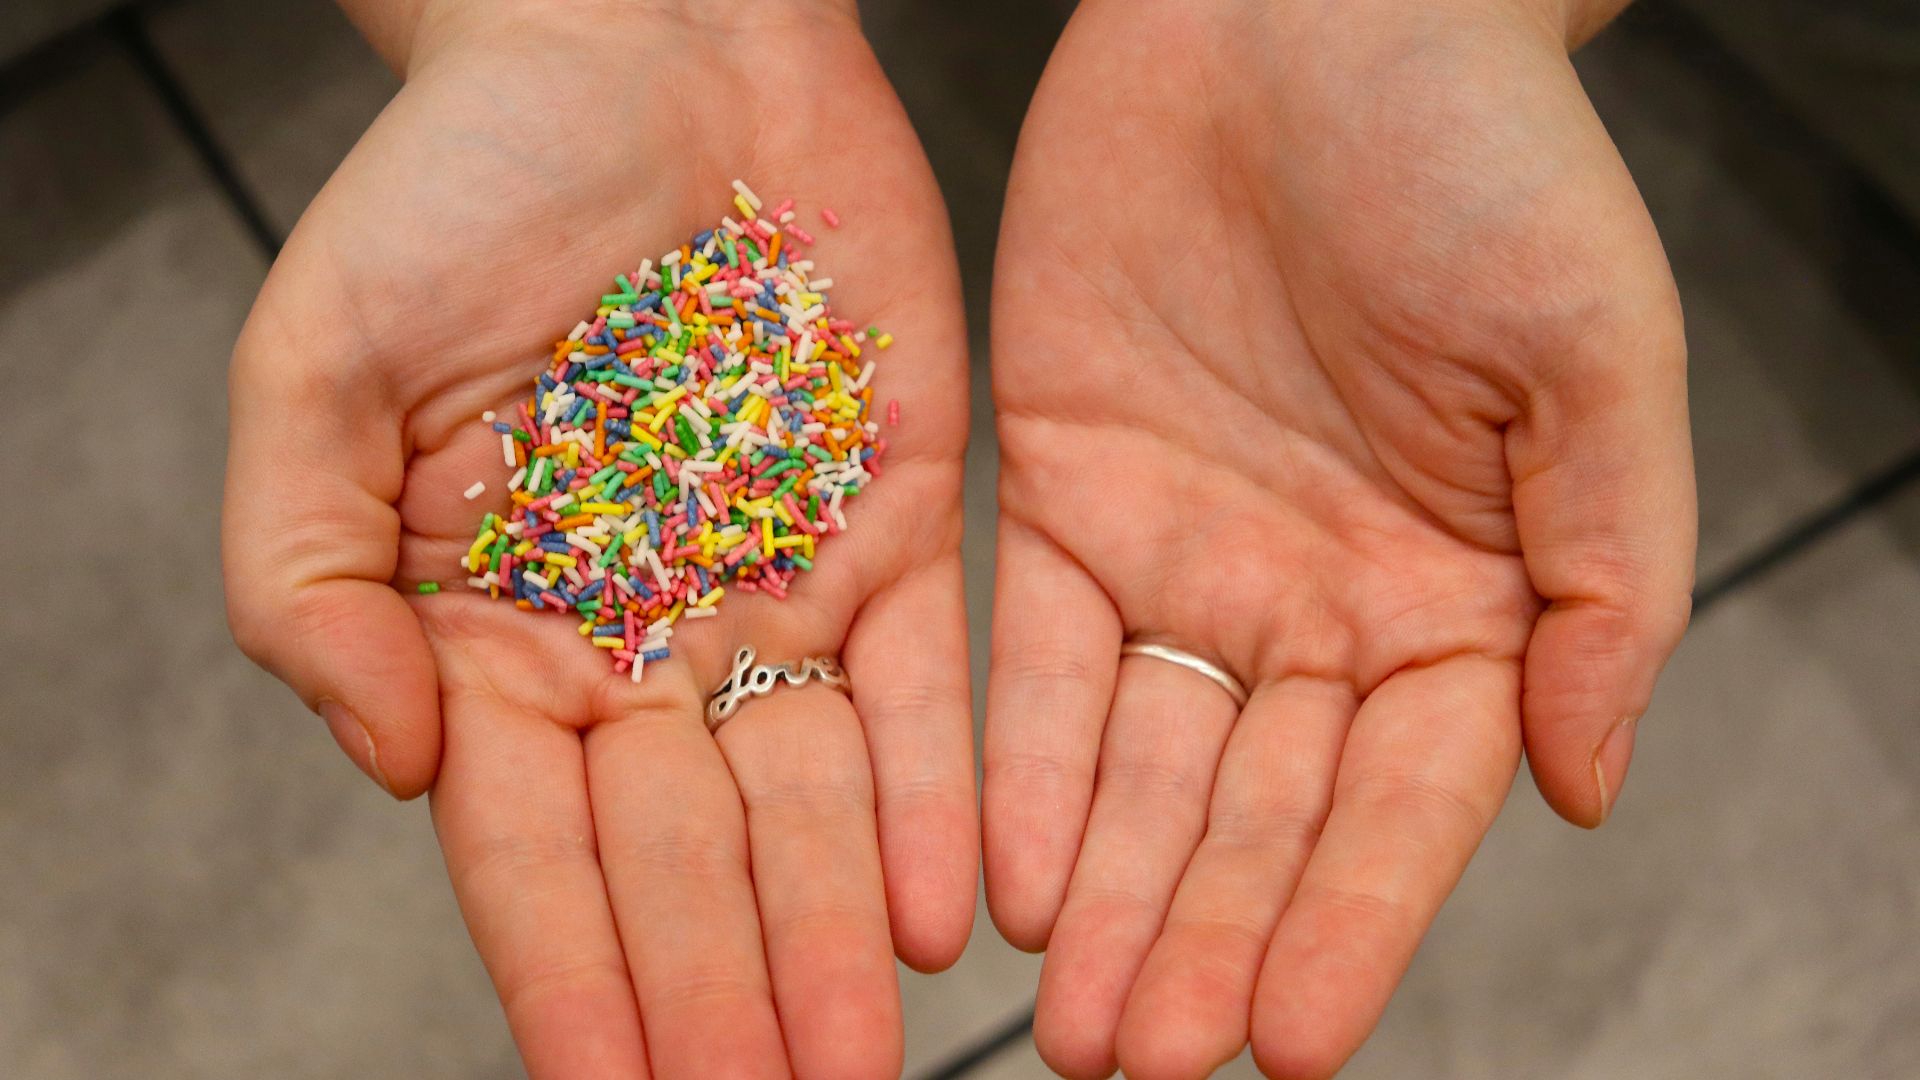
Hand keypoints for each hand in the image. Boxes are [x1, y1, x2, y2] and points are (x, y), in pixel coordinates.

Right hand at [222, 2, 975, 1075]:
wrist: (644, 43)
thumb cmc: (459, 184)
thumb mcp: (314, 369)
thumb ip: (310, 576)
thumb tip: (386, 760)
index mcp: (496, 626)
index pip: (529, 844)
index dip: (569, 975)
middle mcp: (643, 634)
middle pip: (682, 851)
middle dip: (716, 992)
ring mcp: (773, 584)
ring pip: (809, 800)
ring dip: (824, 937)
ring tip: (846, 1061)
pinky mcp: (893, 522)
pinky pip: (920, 686)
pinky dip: (930, 797)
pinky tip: (933, 912)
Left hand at [983, 0, 1692, 1075]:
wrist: (1303, 6)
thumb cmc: (1481, 156)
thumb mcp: (1595, 364)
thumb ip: (1604, 586)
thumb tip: (1591, 787)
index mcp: (1457, 594)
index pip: (1403, 803)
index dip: (1349, 923)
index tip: (1294, 1048)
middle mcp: (1315, 600)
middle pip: (1252, 810)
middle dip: (1200, 938)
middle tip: (1138, 1062)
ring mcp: (1183, 552)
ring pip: (1138, 763)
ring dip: (1104, 893)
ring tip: (1070, 1022)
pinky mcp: (1060, 489)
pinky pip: (1031, 657)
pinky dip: (1017, 766)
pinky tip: (1003, 874)